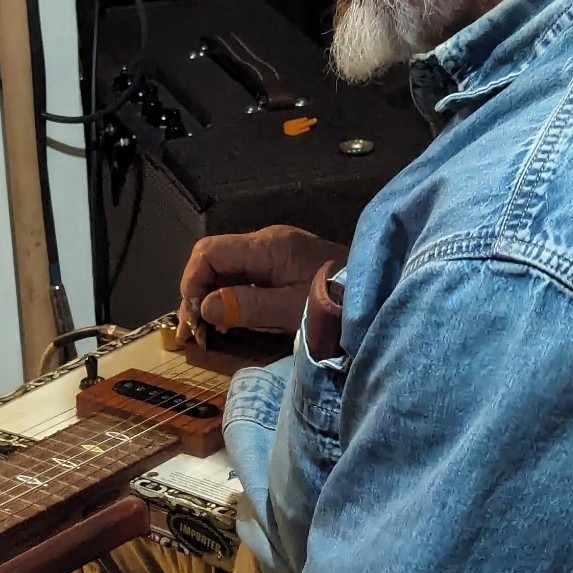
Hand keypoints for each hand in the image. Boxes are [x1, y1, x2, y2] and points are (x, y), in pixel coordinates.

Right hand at [178, 225, 348, 338]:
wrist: (380, 291)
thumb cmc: (340, 302)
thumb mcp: (292, 309)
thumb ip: (248, 307)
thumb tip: (204, 308)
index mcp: (267, 246)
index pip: (209, 252)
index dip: (192, 281)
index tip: (193, 316)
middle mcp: (267, 242)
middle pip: (214, 258)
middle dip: (198, 292)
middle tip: (193, 330)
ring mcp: (276, 252)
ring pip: (228, 268)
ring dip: (212, 296)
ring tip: (206, 330)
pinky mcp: (284, 265)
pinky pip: (246, 275)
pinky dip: (231, 296)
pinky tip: (230, 320)